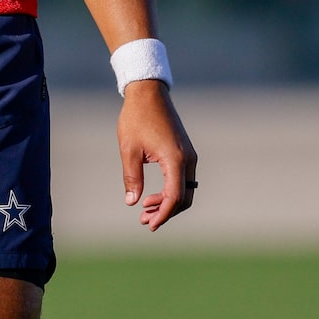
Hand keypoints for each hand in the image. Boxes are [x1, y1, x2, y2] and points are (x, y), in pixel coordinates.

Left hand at [118, 81, 196, 230]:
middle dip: (166, 212)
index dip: (163, 214)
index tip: (150, 224)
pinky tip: (152, 195)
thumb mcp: (129, 150)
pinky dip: (171, 191)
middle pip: (184, 197)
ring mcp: (189, 155)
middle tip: (144, 220)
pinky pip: (183, 179)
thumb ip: (132, 177)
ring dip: (168, 203)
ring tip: (144, 209)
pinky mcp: (185, 152)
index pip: (175, 196)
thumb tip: (132, 202)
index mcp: (175, 158)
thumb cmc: (136, 119)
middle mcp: (187, 158)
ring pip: (185, 190)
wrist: (148, 94)